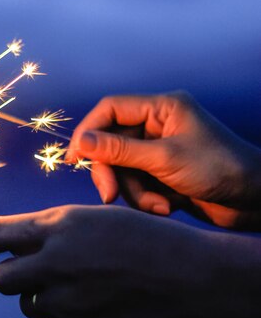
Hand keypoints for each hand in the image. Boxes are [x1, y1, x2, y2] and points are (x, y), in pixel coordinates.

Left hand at [0, 205, 260, 317]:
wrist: (189, 277)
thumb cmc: (140, 239)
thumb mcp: (92, 218)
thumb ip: (48, 231)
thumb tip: (8, 246)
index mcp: (57, 228)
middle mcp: (54, 264)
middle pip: (1, 280)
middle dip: (11, 275)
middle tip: (32, 273)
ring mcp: (66, 303)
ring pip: (30, 305)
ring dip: (45, 297)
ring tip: (84, 287)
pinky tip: (97, 306)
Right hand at [65, 91, 260, 228]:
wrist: (255, 201)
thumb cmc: (220, 170)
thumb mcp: (164, 159)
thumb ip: (119, 150)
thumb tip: (80, 143)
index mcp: (162, 109)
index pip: (110, 110)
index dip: (88, 131)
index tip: (75, 158)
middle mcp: (157, 126)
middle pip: (111, 144)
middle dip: (111, 172)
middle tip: (108, 195)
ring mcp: (159, 150)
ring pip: (121, 169)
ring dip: (134, 192)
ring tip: (158, 206)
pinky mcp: (162, 173)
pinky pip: (135, 184)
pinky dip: (146, 199)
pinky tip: (166, 208)